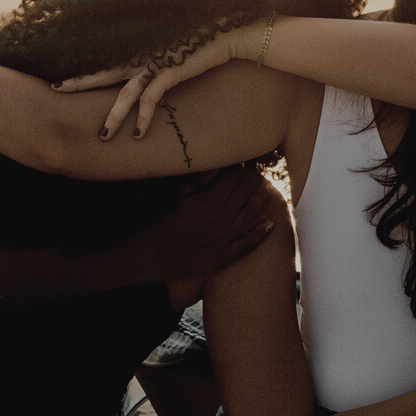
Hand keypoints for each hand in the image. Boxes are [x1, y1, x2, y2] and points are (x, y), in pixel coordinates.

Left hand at [55, 24, 252, 138]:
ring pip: (125, 93)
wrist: (228, 32)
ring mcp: (155, 62)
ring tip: (103, 137)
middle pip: (104, 72)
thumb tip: (152, 70)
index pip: (107, 61)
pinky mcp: (171, 69)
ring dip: (114, 117)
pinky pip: (151, 98)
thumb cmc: (203, 40)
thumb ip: (160, 57)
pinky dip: (143, 117)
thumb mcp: (176, 50)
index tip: (63, 75)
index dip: (86, 68)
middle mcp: (143, 55)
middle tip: (56, 90)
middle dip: (79, 83)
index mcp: (141, 50)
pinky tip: (138, 134)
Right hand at [117, 167, 282, 284]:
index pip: (234, 177)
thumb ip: (197, 180)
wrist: (144, 258)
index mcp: (211, 201)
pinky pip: (248, 245)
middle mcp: (223, 220)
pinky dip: (261, 234)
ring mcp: (224, 241)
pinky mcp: (222, 258)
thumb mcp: (173, 195)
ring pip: (252, 216)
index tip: (243, 157)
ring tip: (268, 188)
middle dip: (253, 178)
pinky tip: (271, 225)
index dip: (240, 165)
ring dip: (262, 200)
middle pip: (246, 193)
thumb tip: (217, 165)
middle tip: (257, 167)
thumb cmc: (154, 222)